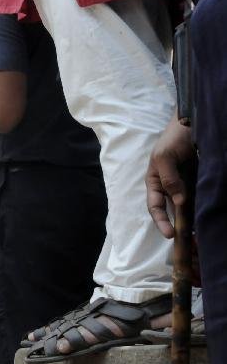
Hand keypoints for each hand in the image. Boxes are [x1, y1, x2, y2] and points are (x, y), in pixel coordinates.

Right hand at [146, 117, 193, 237]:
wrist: (193, 121)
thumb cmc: (173, 138)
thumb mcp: (165, 157)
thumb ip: (169, 179)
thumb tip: (178, 200)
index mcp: (155, 182)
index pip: (155, 207)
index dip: (161, 221)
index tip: (170, 234)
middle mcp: (170, 187)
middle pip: (172, 211)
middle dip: (179, 226)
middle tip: (188, 241)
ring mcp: (186, 184)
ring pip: (188, 207)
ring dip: (192, 220)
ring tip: (199, 235)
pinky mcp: (200, 181)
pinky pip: (201, 197)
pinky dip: (203, 208)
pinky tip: (208, 216)